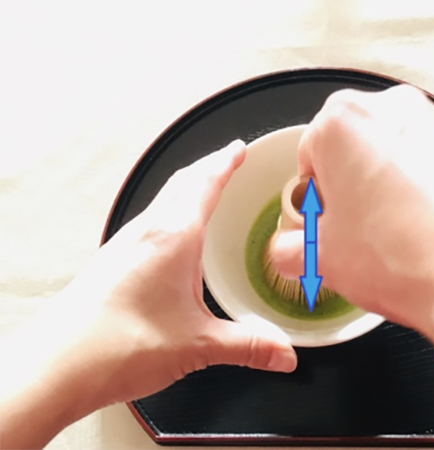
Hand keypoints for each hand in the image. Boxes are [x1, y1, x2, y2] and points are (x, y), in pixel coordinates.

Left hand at [0, 140, 296, 449]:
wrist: (57, 365)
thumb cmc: (118, 344)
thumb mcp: (198, 345)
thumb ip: (248, 346)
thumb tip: (283, 354)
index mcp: (173, 237)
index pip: (205, 183)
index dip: (225, 162)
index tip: (238, 148)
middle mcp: (146, 232)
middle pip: (181, 183)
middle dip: (207, 167)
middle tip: (225, 161)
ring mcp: (125, 244)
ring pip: (162, 200)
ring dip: (185, 188)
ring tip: (202, 192)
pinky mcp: (112, 261)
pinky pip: (147, 223)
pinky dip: (168, 214)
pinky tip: (172, 238)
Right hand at [271, 85, 433, 449]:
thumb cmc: (406, 255)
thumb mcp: (323, 259)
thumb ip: (290, 249)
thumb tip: (289, 251)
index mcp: (342, 122)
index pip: (309, 155)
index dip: (312, 196)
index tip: (322, 220)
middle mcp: (392, 109)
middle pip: (352, 149)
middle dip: (348, 188)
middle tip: (354, 230)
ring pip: (393, 155)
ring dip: (386, 189)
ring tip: (394, 237)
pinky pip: (432, 164)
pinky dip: (423, 190)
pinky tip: (425, 230)